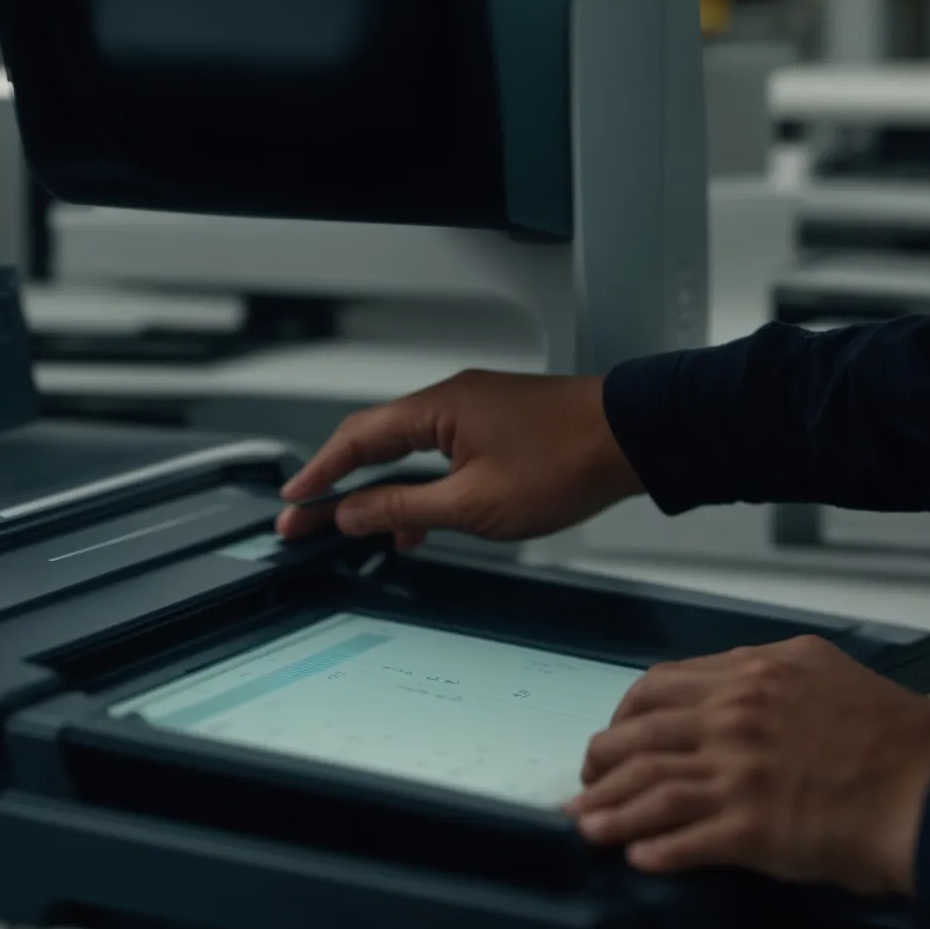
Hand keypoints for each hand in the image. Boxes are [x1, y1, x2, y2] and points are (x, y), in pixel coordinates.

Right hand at [277, 371, 642, 547]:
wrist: (635, 440)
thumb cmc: (567, 460)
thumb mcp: (472, 504)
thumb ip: (404, 509)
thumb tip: (353, 513)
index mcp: (436, 408)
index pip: (355, 440)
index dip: (318, 474)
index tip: (293, 501)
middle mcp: (450, 400)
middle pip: (374, 441)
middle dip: (339, 482)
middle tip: (308, 517)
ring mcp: (474, 410)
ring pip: (408, 450)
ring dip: (380, 488)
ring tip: (356, 528)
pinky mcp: (497, 425)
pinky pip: (439, 453)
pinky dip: (419, 486)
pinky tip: (419, 523)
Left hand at [569, 635, 929, 895]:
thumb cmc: (899, 736)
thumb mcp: (824, 672)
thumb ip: (767, 676)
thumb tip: (728, 688)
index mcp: (751, 675)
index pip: (657, 688)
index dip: (625, 716)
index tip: (615, 735)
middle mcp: (735, 716)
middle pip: (636, 737)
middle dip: (601, 764)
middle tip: (588, 786)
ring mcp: (739, 772)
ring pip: (647, 787)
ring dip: (608, 811)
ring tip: (585, 828)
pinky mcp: (751, 826)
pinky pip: (682, 839)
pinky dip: (651, 849)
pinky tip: (636, 857)